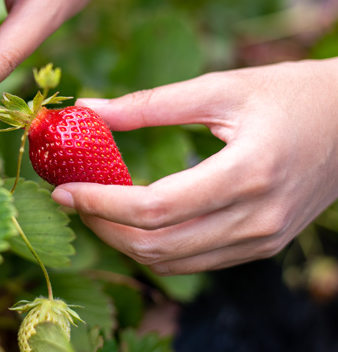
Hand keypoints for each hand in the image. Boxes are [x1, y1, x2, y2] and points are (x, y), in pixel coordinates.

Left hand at [52, 59, 337, 274]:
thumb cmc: (290, 93)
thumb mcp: (220, 88)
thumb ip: (150, 104)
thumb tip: (89, 109)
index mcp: (248, 173)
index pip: (155, 208)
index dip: (100, 202)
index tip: (62, 190)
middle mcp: (257, 218)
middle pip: (157, 245)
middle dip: (103, 226)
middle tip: (70, 199)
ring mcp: (262, 239)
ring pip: (172, 263)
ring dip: (124, 241)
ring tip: (95, 209)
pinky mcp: (262, 245)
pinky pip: (195, 261)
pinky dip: (156, 246)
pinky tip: (134, 220)